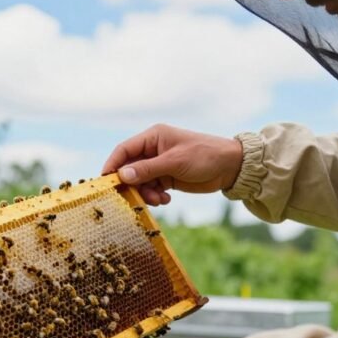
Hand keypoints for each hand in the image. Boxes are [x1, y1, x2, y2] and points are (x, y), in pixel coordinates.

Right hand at [101, 124, 243, 205]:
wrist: (231, 167)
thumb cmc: (204, 156)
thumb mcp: (174, 162)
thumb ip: (147, 169)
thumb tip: (122, 176)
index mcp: (153, 137)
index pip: (124, 150)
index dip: (113, 165)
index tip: (106, 182)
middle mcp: (153, 150)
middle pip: (130, 169)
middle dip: (133, 185)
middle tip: (136, 199)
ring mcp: (160, 164)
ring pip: (140, 182)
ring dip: (146, 193)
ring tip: (159, 200)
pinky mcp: (167, 177)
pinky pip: (152, 188)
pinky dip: (155, 196)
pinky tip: (166, 200)